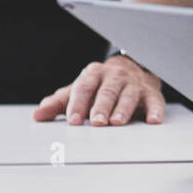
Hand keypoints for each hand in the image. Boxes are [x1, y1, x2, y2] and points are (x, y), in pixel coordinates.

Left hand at [32, 56, 165, 126]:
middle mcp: (115, 76)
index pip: (84, 87)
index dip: (78, 103)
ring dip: (124, 108)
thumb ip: (59, 103)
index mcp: (94, 74)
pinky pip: (155, 101)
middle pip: (108, 90)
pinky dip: (155, 110)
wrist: (132, 70)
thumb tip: (38, 115)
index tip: (73, 120)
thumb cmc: (100, 86)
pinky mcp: (151, 93)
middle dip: (102, 106)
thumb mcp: (79, 90)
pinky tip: (153, 120)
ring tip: (117, 122)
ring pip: (129, 94)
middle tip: (96, 122)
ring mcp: (134, 83)